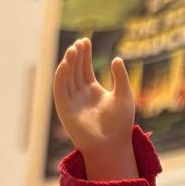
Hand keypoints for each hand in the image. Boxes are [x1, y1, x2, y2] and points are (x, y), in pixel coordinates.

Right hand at [52, 37, 137, 179]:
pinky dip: (61, 76)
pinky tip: (65, 64)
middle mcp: (80, 94)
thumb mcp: (124, 96)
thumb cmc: (121, 124)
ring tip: (73, 50)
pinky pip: (60, 90)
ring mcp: (71, 101)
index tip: (86, 41)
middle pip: (75, 70)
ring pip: (67, 77)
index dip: (84, 54)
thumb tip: (116, 58)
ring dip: (68, 63)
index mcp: (93, 91)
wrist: (113, 145)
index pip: (85, 68)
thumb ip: (120, 78)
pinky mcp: (64, 109)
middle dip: (76, 56)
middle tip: (80, 43)